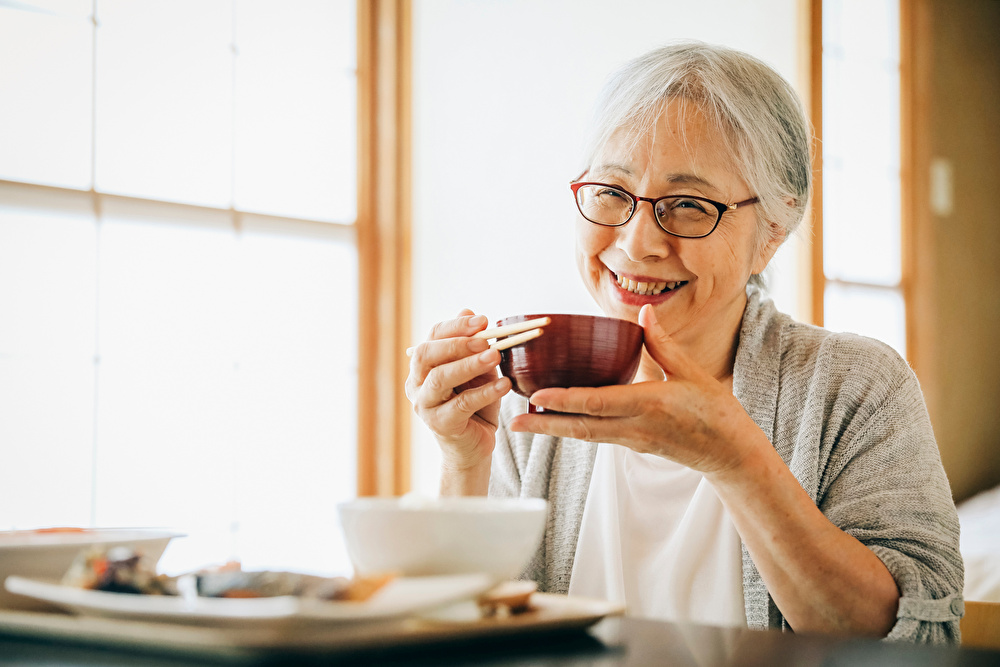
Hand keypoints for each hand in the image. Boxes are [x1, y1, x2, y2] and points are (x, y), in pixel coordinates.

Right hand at [405, 309, 510, 472]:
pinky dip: (484, 392)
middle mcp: (416, 384)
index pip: (432, 337)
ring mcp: (424, 405)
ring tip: (495, 356)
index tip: (483, 320)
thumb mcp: (478, 370)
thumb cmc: (475, 404)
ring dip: (469, 364)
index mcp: (423, 366)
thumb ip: (473, 345)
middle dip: (457, 343)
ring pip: (440, 378)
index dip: (456, 326)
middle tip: (486, 339)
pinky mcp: (440, 425)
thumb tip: (468, 310)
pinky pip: (461, 404)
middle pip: (426, 355)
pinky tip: (503, 384)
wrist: (474, 446)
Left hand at [508, 305, 764, 475]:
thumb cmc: (716, 412)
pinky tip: (556, 422)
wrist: (731, 454)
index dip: (566, 401)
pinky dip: (573, 429)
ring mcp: (632, 441)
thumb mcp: (692, 373)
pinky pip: (597, 437)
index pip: (599, 404)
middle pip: (581, 428)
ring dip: (553, 430)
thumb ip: (663, 344)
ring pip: (585, 436)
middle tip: (512, 422)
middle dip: (544, 426)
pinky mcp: (633, 446)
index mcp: (650, 405)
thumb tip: (642, 312)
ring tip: (523, 422)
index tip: (537, 397)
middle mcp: (635, 427)